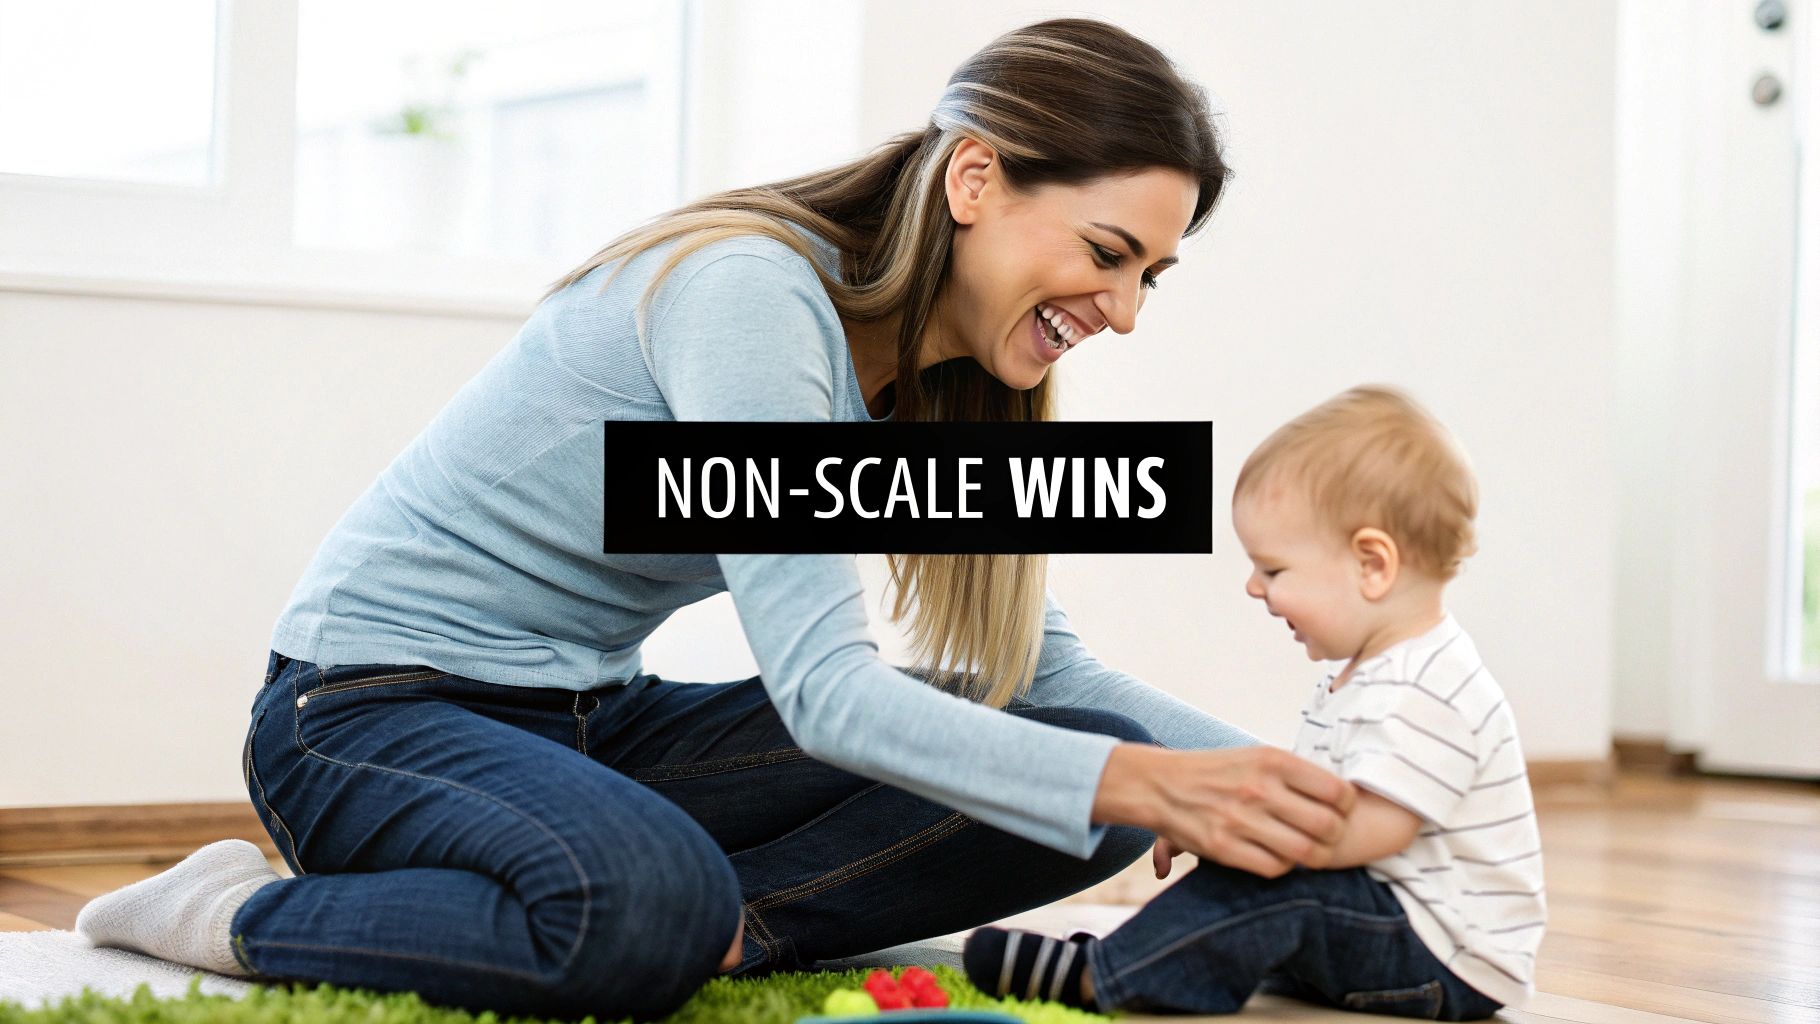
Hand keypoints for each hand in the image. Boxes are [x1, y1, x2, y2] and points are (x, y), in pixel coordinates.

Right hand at [1095, 744, 1354, 878]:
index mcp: (1272, 760)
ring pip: (1305, 852)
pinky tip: (1276, 856)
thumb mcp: (1255, 756)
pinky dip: (1283, 867)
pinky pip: (1275, 868)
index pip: (1337, 792)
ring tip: (1306, 851)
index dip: (1346, 807)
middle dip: (1334, 836)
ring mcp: (1241, 819)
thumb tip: (1341, 796)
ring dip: (1312, 857)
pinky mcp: (1223, 847)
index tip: (1338, 811)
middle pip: (1327, 826)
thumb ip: (1295, 774)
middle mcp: (1259, 788)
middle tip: (1327, 837)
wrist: (1159, 784)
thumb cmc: (1217, 771)